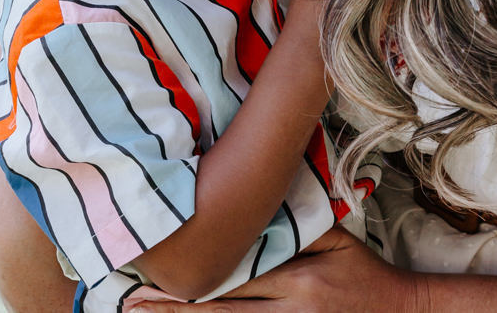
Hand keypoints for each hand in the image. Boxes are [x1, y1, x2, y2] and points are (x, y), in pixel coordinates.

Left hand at [128, 227, 426, 311]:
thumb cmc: (364, 273)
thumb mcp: (336, 241)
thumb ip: (297, 220)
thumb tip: (257, 195)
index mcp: (300, 277)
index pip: (237, 274)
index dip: (195, 273)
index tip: (157, 267)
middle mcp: (293, 310)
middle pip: (223, 310)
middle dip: (176, 306)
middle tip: (132, 301)